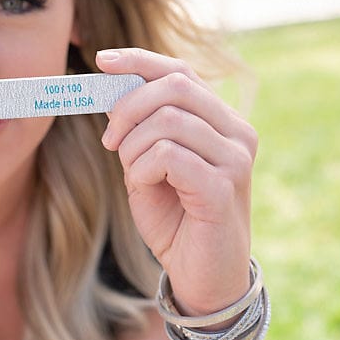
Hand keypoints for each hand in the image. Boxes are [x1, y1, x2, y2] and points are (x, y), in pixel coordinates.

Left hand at [96, 48, 257, 315]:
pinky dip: (142, 168)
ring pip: (168, 120)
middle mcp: (238, 133)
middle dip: (128, 107)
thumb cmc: (177, 221)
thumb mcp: (150, 164)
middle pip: (175, 87)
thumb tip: (112, 84)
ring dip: (133, 145)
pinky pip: (168, 155)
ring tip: (133, 173)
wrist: (202, 278)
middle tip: (109, 140)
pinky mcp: (223, 188)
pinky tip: (144, 187)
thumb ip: (139, 127)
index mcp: (223, 122)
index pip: (182, 72)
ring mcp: (235, 159)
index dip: (140, 61)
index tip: (102, 61)